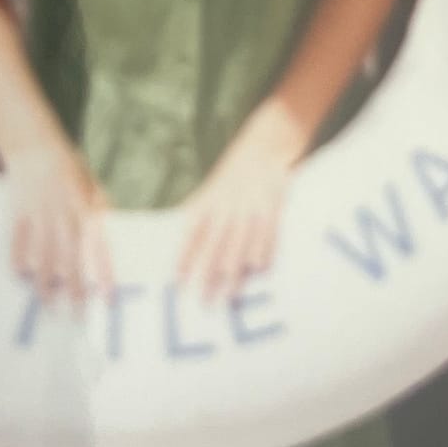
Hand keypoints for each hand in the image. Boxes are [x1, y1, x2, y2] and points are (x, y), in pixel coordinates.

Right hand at [6, 134, 111, 300]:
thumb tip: (114, 239)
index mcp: (85, 207)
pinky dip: (18, 258)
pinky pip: (17, 239)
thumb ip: (101, 211)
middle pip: (70, 257)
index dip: (104, 273)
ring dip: (45, 281)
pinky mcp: (18, 211)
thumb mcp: (92, 186)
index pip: (98, 246)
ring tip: (48, 304)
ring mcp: (39, 212)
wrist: (34, 145)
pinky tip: (20, 277)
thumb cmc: (69, 168)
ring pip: (42, 253)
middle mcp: (63, 213)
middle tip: (76, 315)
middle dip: (74, 288)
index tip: (107, 298)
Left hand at [176, 112, 298, 304]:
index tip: (178, 280)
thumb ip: (196, 214)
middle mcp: (228, 207)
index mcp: (210, 202)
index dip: (185, 257)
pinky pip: (268, 233)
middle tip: (203, 301)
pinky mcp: (273, 206)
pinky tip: (258, 270)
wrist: (265, 145)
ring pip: (241, 245)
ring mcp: (251, 207)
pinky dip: (264, 251)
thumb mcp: (211, 190)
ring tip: (229, 298)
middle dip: (208, 275)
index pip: (192, 233)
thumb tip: (174, 240)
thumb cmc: (234, 174)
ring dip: (235, 273)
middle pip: (216, 246)